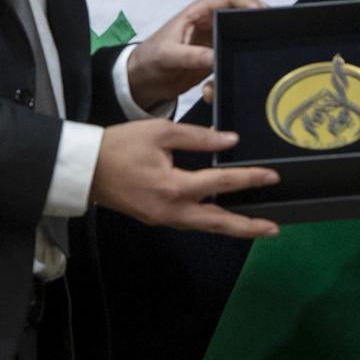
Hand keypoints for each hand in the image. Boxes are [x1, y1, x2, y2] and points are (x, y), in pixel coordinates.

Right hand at [90, 119, 280, 238]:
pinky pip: (190, 222)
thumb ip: (198, 137)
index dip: (249, 179)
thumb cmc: (119, 146)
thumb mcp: (160, 132)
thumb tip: (230, 140)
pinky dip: (210, 221)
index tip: (272, 176)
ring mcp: (163, 218)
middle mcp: (171, 209)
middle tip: (275, 228)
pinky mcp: (156, 218)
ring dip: (232, 227)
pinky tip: (222, 215)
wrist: (85, 168)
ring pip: (205, 226)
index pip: (221, 182)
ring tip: (257, 226)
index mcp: (173, 186)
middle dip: (248, 226)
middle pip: (218, 222)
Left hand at [125, 0, 263, 108]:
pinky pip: (229, 65)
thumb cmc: (149, 58)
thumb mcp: (168, 55)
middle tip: (268, 40)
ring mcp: (213, 44)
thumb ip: (191, 55)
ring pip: (238, 44)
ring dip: (239, 57)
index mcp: (198, 13)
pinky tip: (209, 91)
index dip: (248, 2)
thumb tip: (215, 58)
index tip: (262, 14)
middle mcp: (210, 25)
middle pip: (241, 19)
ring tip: (239, 69)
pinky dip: (225, 77)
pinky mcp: (214, 62)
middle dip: (253, 30)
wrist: (142, 81)